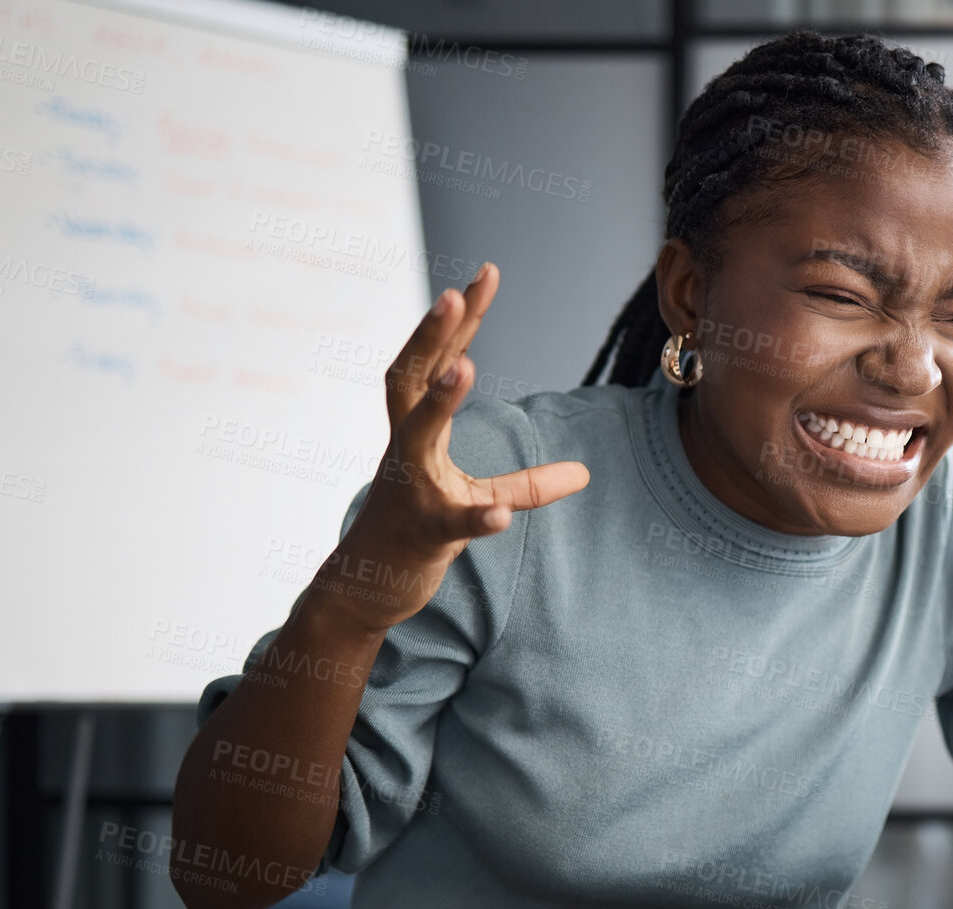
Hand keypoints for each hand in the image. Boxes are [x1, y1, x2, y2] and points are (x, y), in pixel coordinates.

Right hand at [316, 264, 589, 633]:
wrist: (368, 589)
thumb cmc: (417, 532)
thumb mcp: (475, 500)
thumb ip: (527, 485)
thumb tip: (585, 474)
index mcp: (416, 431)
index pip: (437, 361)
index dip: (459, 320)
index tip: (484, 274)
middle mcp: (405, 450)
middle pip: (411, 379)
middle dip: (433, 334)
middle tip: (456, 290)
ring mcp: (409, 490)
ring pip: (416, 437)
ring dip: (440, 402)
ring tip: (467, 366)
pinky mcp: (421, 535)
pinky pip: (449, 524)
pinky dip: (475, 517)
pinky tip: (498, 515)